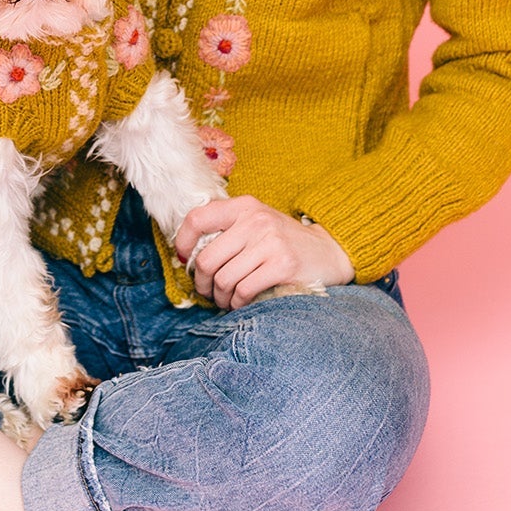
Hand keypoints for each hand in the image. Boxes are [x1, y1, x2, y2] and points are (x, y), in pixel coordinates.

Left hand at [174, 194, 355, 309]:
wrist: (328, 251)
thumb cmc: (284, 241)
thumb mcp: (256, 223)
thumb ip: (227, 230)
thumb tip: (188, 254)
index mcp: (244, 206)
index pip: (197, 218)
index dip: (182, 242)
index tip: (184, 260)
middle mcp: (255, 221)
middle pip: (207, 259)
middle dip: (201, 282)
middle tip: (206, 291)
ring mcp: (270, 242)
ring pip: (223, 279)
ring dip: (219, 297)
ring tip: (224, 300)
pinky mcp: (282, 265)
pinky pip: (244, 291)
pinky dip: (237, 303)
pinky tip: (240, 303)